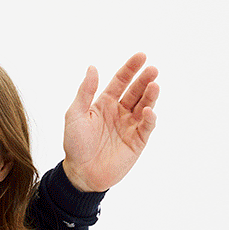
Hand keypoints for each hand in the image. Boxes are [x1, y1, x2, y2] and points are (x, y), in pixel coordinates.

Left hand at [62, 53, 158, 192]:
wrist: (80, 173)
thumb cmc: (75, 144)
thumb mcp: (75, 115)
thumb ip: (85, 92)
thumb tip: (92, 67)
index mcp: (105, 103)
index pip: (121, 81)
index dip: (130, 68)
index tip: (141, 56)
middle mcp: (120, 112)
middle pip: (136, 91)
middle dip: (145, 80)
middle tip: (152, 70)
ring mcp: (130, 126)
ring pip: (144, 106)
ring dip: (150, 95)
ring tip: (154, 85)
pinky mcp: (137, 141)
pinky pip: (146, 127)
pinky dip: (149, 118)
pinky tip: (148, 111)